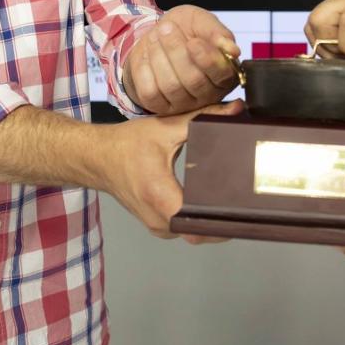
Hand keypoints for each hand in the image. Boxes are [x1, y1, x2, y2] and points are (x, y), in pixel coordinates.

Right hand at [98, 99, 242, 241]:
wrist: (97, 158)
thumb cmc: (126, 144)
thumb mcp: (166, 126)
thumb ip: (204, 117)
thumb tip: (237, 110)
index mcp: (160, 194)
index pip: (199, 219)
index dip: (224, 215)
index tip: (242, 205)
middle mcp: (158, 217)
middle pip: (202, 231)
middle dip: (225, 219)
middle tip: (247, 201)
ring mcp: (158, 226)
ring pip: (195, 234)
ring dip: (213, 221)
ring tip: (235, 203)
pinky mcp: (158, 226)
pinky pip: (186, 230)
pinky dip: (199, 220)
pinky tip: (213, 206)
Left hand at [124, 5, 240, 114]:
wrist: (158, 35)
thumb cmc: (185, 29)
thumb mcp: (201, 21)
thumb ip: (216, 32)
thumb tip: (232, 49)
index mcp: (225, 73)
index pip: (222, 74)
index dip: (207, 59)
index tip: (193, 42)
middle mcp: (208, 94)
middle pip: (194, 80)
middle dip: (176, 51)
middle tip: (166, 28)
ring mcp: (184, 103)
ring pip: (172, 86)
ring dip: (159, 56)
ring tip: (156, 37)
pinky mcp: (160, 105)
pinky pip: (151, 93)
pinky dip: (146, 69)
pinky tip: (148, 55)